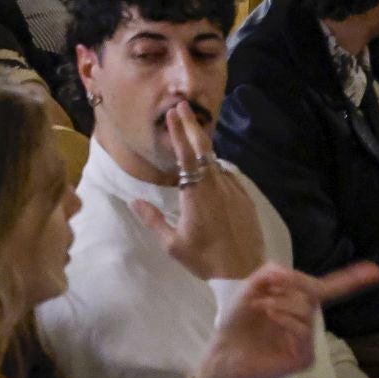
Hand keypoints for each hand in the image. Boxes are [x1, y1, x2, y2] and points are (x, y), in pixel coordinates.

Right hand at [132, 104, 264, 282]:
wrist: (244, 272)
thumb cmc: (205, 259)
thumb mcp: (173, 245)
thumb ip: (153, 220)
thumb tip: (133, 201)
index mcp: (196, 193)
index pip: (185, 154)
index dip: (178, 131)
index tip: (172, 112)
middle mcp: (216, 185)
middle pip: (203, 148)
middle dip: (191, 125)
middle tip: (183, 106)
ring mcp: (233, 190)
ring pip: (216, 161)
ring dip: (204, 145)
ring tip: (194, 132)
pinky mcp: (245, 198)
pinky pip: (229, 176)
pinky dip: (217, 166)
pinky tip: (213, 168)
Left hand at [191, 261, 378, 377]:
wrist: (224, 353)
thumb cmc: (238, 322)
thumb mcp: (252, 289)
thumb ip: (272, 273)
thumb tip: (290, 272)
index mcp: (298, 304)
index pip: (330, 289)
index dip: (352, 279)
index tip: (376, 271)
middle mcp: (307, 321)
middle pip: (314, 292)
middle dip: (291, 283)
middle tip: (267, 286)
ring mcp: (307, 340)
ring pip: (307, 310)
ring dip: (282, 301)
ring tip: (261, 306)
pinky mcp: (304, 357)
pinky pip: (304, 330)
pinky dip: (285, 318)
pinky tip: (269, 316)